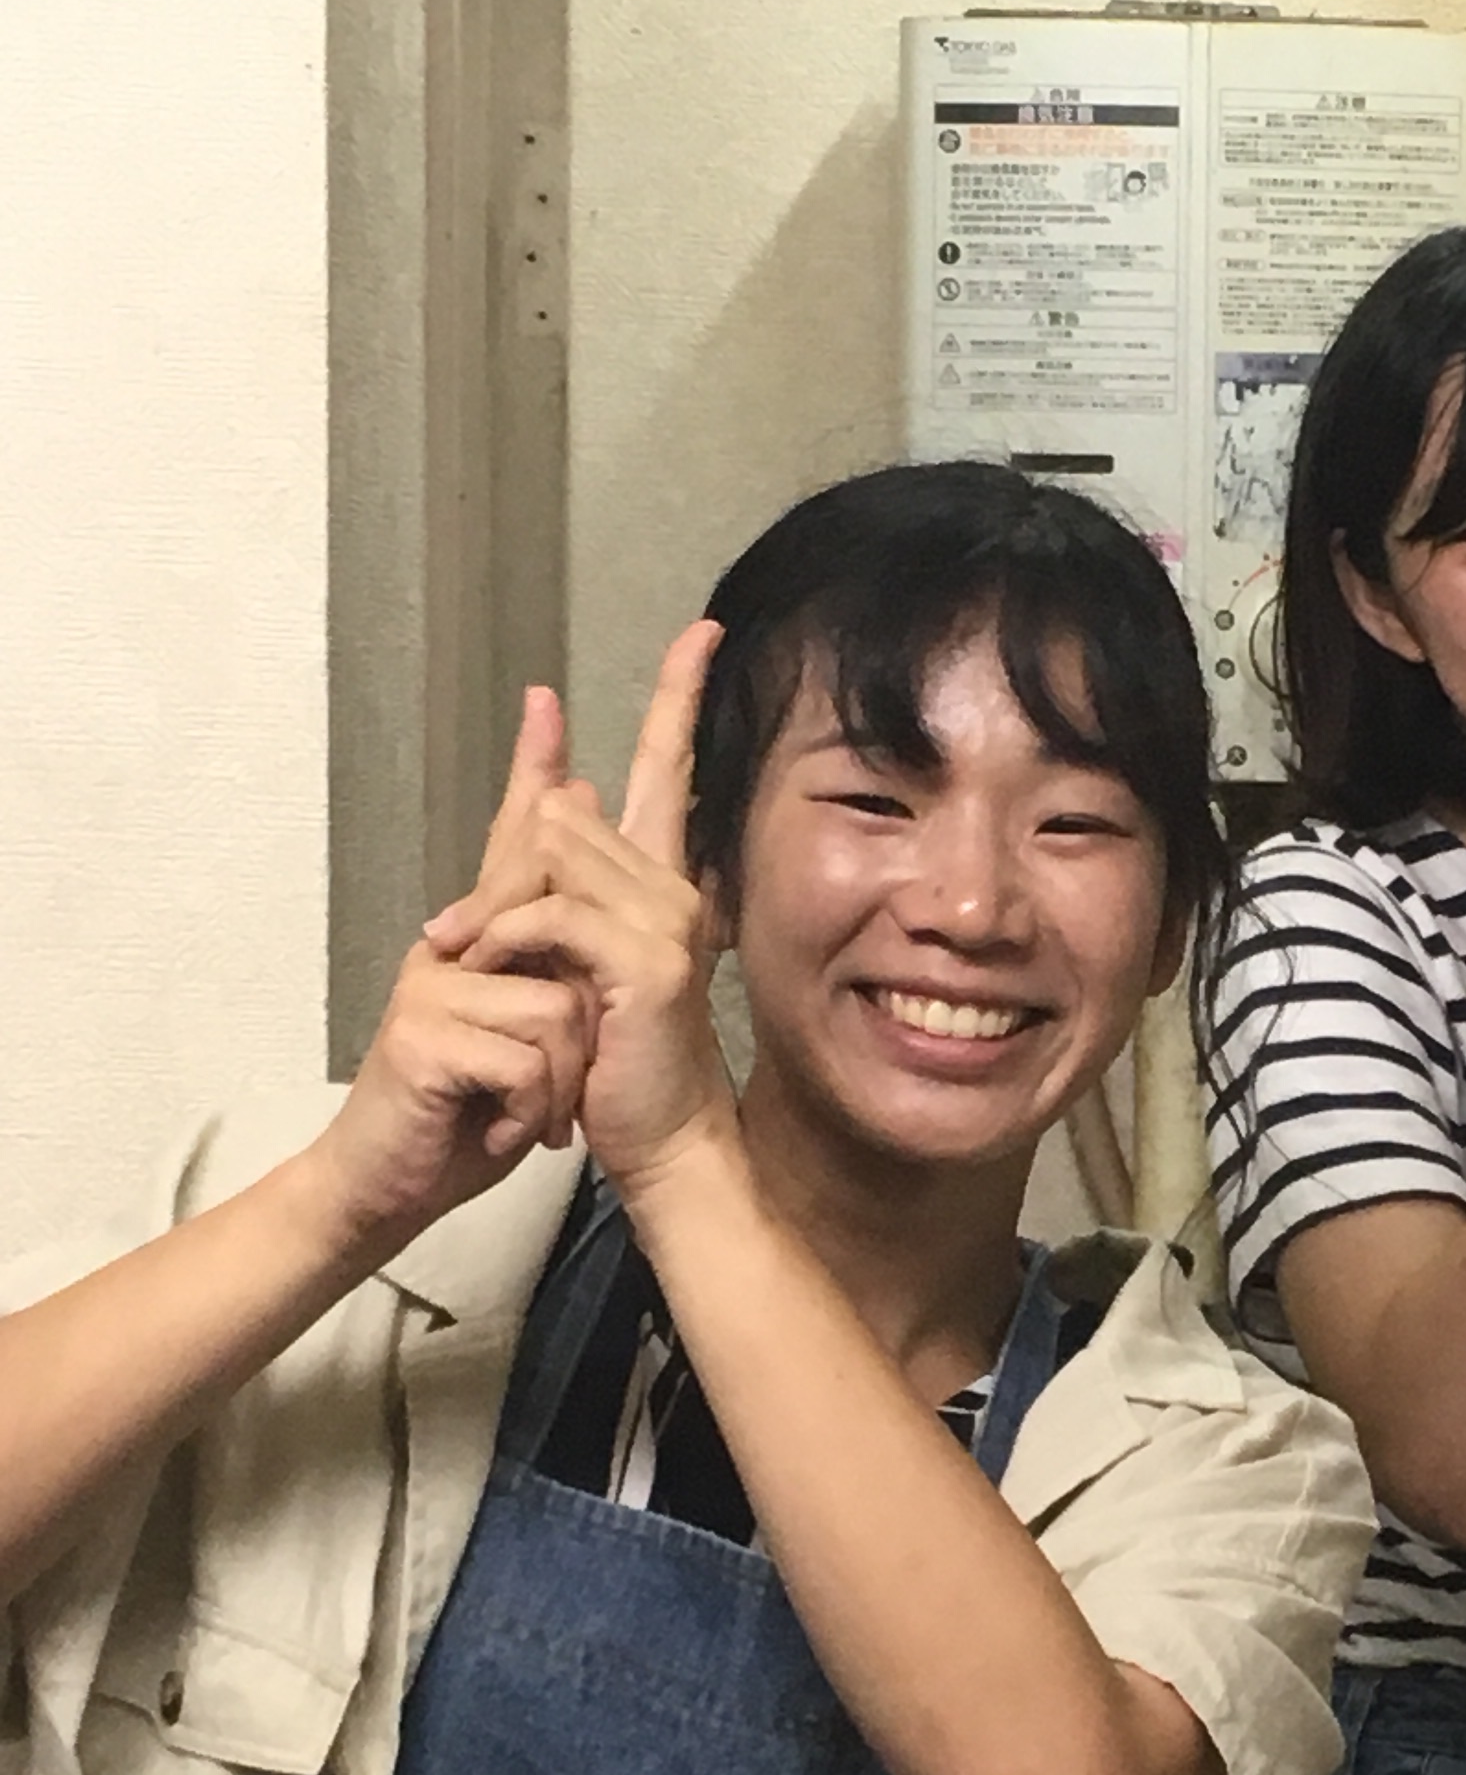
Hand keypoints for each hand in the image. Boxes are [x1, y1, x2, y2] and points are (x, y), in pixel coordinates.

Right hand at [302, 688, 599, 1254]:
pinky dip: (533, 1106)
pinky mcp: (423, 1034)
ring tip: (527, 1118)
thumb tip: (585, 852)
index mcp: (485, 937)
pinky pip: (530, 1054)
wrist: (397, 1184)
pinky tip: (505, 1128)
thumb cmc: (473, 1111)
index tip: (547, 693)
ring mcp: (431, 980)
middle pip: (543, 914)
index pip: (517, 836)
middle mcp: (452, 941)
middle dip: (573, 1013)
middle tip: (551, 1088)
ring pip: (558, 1002)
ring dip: (559, 1080)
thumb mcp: (538, 1033)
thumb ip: (559, 957)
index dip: (535, 764)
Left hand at [433, 625, 734, 1196]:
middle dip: (502, 869)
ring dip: (492, 911)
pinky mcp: (641, 960)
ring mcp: (666, 921)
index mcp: (667, 883)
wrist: (660, 1143)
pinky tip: (490, 973)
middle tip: (459, 941)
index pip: (675, 768)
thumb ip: (576, 888)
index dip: (682, 695)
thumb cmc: (619, 1064)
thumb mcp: (586, 963)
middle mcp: (677, 888)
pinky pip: (549, 911)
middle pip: (573, 814)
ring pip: (555, 856)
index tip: (697, 632)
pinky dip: (506, 940)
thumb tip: (564, 798)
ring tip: (464, 964)